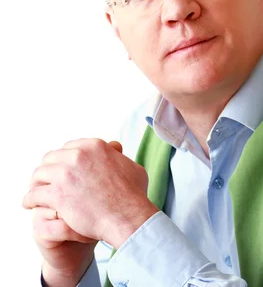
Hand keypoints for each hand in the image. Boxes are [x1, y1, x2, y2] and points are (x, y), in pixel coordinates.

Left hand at [23, 138, 158, 249]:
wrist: (127, 216)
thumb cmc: (133, 195)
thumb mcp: (131, 166)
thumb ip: (118, 157)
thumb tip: (116, 149)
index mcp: (95, 146)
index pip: (70, 147)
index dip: (64, 158)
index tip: (62, 169)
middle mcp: (78, 155)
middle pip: (51, 158)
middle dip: (49, 169)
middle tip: (47, 181)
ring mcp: (65, 174)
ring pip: (39, 174)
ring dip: (37, 183)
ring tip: (36, 193)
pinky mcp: (56, 194)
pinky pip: (34, 194)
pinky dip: (30, 200)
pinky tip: (30, 205)